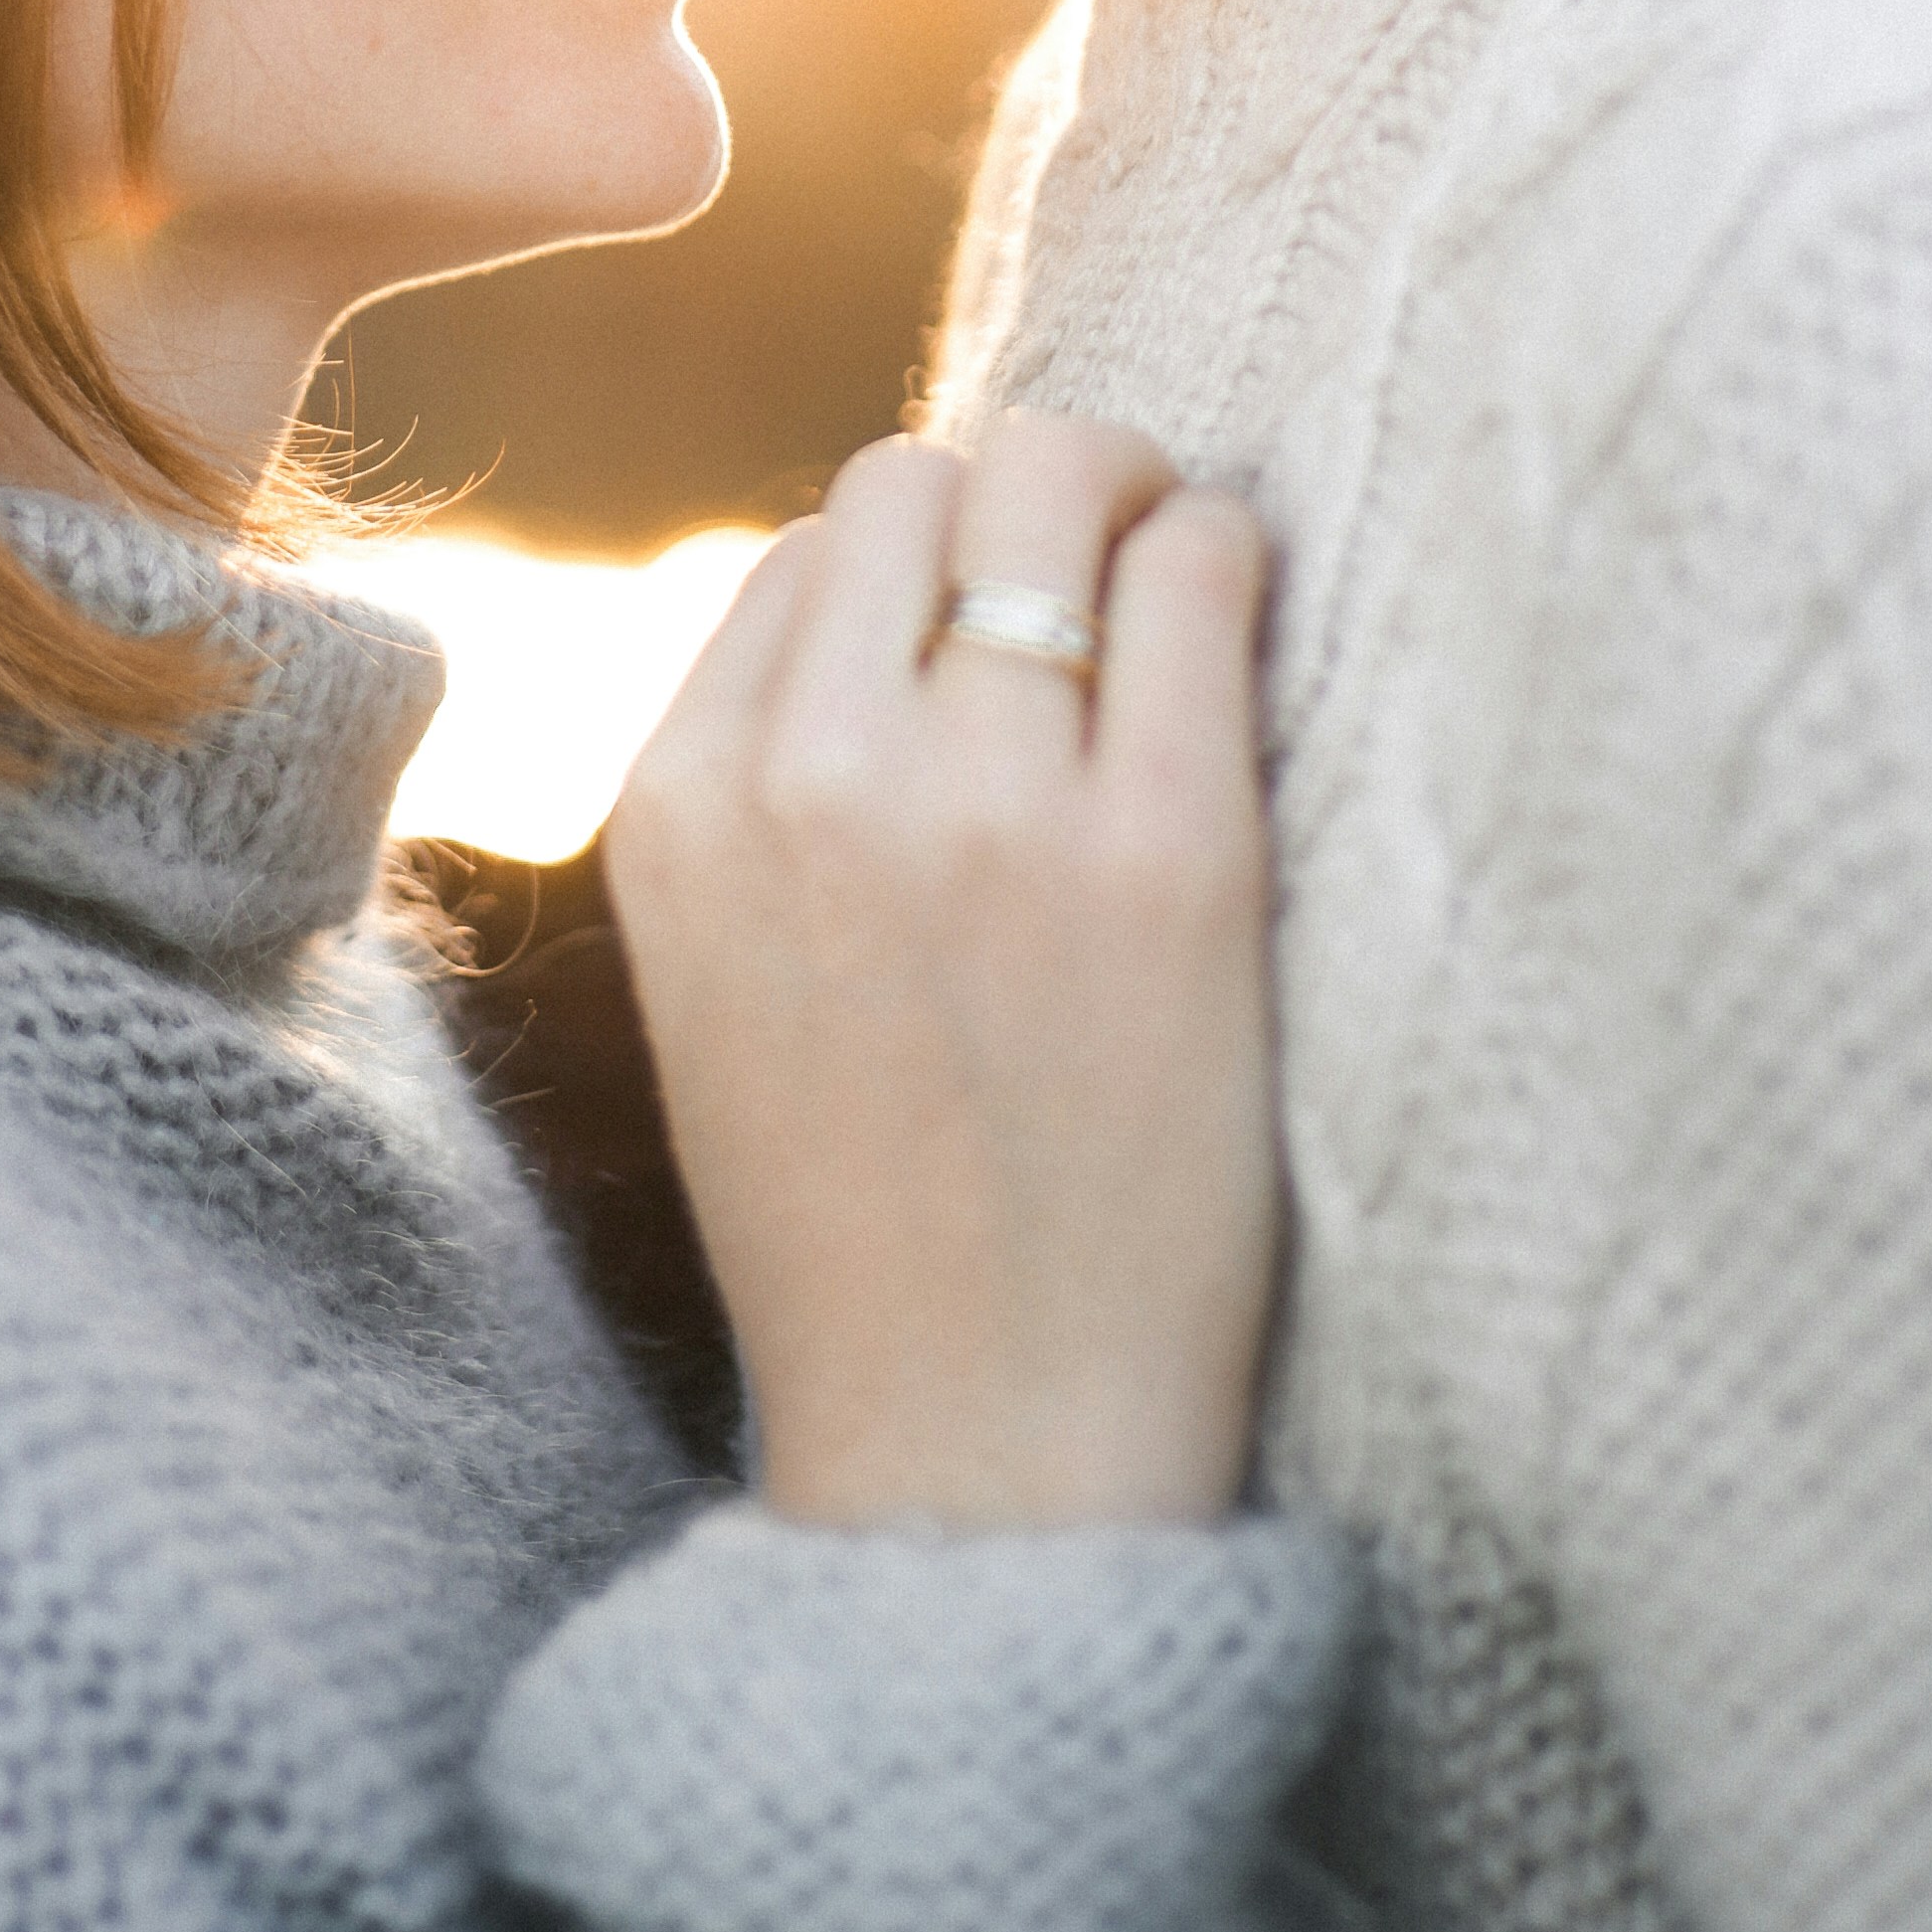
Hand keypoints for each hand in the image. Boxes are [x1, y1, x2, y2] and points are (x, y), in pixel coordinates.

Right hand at [606, 417, 1277, 1532]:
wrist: (985, 1458)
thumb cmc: (881, 1227)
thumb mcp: (726, 980)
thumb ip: (772, 793)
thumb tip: (904, 601)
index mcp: (678, 807)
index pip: (801, 553)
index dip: (920, 580)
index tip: (1001, 650)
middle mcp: (812, 777)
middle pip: (918, 474)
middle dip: (1020, 493)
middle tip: (1110, 570)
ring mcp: (988, 807)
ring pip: (1049, 475)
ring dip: (1129, 501)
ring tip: (1186, 586)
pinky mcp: (1168, 852)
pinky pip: (1202, 568)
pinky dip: (1231, 555)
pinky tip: (1252, 628)